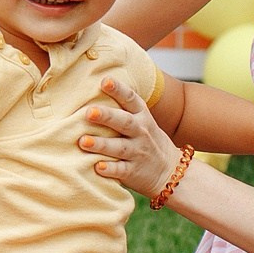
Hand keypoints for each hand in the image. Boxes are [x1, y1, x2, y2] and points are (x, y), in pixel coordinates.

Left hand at [78, 76, 187, 198]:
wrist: (170, 171)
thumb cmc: (146, 140)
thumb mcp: (142, 120)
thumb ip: (122, 108)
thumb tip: (94, 86)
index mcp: (142, 116)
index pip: (131, 99)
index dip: (119, 89)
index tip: (105, 81)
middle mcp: (141, 132)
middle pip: (124, 122)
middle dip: (107, 116)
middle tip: (89, 112)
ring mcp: (138, 153)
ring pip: (119, 147)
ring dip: (101, 144)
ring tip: (83, 141)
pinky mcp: (133, 172)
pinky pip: (121, 170)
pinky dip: (110, 169)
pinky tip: (97, 167)